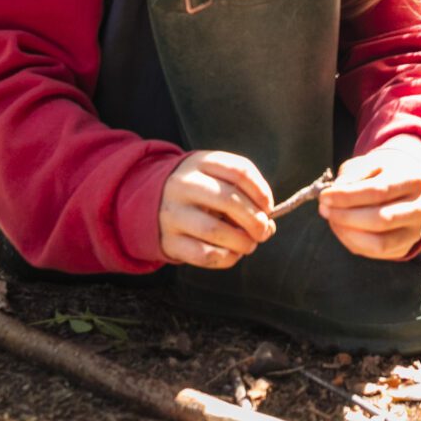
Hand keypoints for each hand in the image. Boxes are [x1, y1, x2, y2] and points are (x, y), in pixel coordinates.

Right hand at [157, 150, 274, 268]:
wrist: (152, 202)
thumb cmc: (200, 191)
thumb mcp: (216, 178)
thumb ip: (244, 194)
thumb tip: (268, 226)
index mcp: (200, 162)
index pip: (239, 171)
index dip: (262, 192)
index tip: (269, 207)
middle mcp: (183, 184)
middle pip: (228, 199)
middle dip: (255, 219)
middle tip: (264, 230)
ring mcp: (173, 213)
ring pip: (215, 230)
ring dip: (242, 241)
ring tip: (250, 244)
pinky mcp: (169, 240)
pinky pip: (203, 254)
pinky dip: (226, 258)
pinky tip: (233, 254)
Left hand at [317, 139, 420, 260]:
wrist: (404, 188)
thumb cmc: (382, 173)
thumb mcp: (368, 164)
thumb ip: (351, 176)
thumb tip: (333, 195)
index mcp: (415, 180)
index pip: (379, 191)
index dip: (348, 196)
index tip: (324, 196)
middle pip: (381, 219)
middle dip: (346, 216)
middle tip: (324, 209)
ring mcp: (415, 231)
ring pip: (380, 242)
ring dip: (348, 233)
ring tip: (332, 219)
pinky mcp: (405, 247)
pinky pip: (375, 253)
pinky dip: (353, 242)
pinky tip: (342, 228)